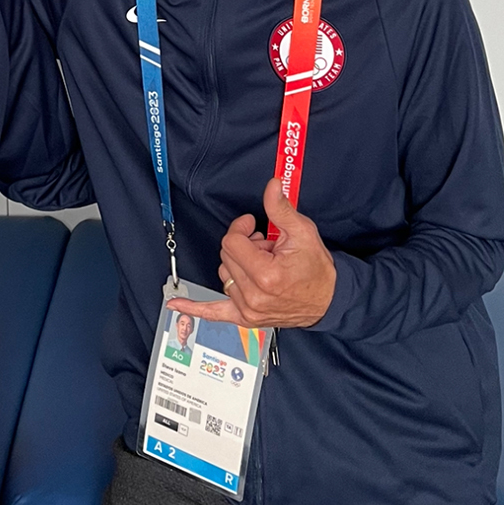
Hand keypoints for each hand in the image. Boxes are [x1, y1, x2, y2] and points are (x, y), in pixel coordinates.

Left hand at [169, 179, 335, 329]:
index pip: (232, 242)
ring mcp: (248, 310)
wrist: (328, 300)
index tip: (253, 226)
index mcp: (266, 275)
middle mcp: (254, 296)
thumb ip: (281, 209)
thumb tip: (272, 185)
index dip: (241, 229)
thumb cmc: (317, 268)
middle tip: (264, 246)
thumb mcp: (303, 233)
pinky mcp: (246, 319)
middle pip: (225, 257)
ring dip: (237, 265)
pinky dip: (195, 308)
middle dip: (243, 246)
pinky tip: (175, 304)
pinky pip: (214, 313)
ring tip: (262, 264)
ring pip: (223, 274)